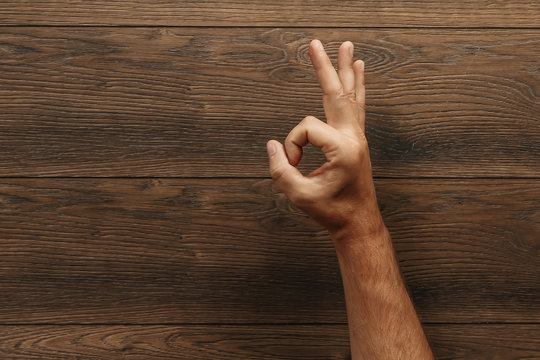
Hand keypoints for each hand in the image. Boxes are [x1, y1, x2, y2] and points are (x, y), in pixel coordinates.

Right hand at [266, 39, 382, 238]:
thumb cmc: (332, 212)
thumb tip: (274, 146)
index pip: (306, 128)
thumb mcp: (300, 195)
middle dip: (324, 67)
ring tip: (346, 47)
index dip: (292, 145)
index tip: (292, 164)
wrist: (359, 223)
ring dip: (345, 70)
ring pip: (350, 96)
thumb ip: (281, 170)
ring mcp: (358, 137)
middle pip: (335, 93)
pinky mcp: (357, 140)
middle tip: (315, 43)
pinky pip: (356, 107)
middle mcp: (353, 137)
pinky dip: (356, 87)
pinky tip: (358, 73)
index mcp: (343, 149)